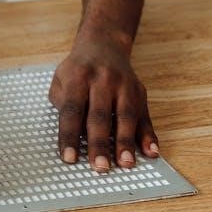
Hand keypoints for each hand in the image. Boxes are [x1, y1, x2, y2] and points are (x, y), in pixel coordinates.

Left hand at [49, 33, 157, 171]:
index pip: (72, 111)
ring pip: (126, 116)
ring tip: (126, 164)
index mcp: (78, 77)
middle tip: (99, 167)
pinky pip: (145, 116)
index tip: (69, 158)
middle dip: (100, 144)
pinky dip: (148, 135)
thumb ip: (62, 106)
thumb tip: (72, 136)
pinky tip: (151, 151)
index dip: (69, 136)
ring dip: (126, 142)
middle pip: (100, 116)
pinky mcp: (140, 91)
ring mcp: (124, 85)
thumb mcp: (60, 81)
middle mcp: (103, 80)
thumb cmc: (77, 71)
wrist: (104, 45)